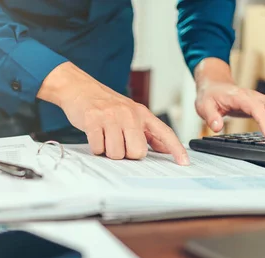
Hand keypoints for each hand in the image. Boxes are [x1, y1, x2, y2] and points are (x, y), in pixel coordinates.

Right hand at [37, 62, 189, 164]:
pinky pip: (98, 148)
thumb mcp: (131, 113)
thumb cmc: (105, 104)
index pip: (164, 132)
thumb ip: (148, 132)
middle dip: (126, 154)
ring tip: (105, 137)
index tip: (184, 163)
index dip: (176, 149)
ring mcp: (111, 117)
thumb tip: (165, 148)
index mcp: (141, 113)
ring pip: (117, 153)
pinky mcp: (93, 121)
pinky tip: (95, 136)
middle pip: (137, 152)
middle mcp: (129, 114)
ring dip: (109, 151)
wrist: (79, 88)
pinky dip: (96, 148)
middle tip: (118, 143)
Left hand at [194, 58, 264, 138]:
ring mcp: (261, 100)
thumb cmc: (209, 95)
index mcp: (241, 97)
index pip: (257, 108)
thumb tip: (217, 127)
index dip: (264, 122)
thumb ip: (210, 116)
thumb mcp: (203, 106)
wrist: (214, 85)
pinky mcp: (263, 105)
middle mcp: (255, 97)